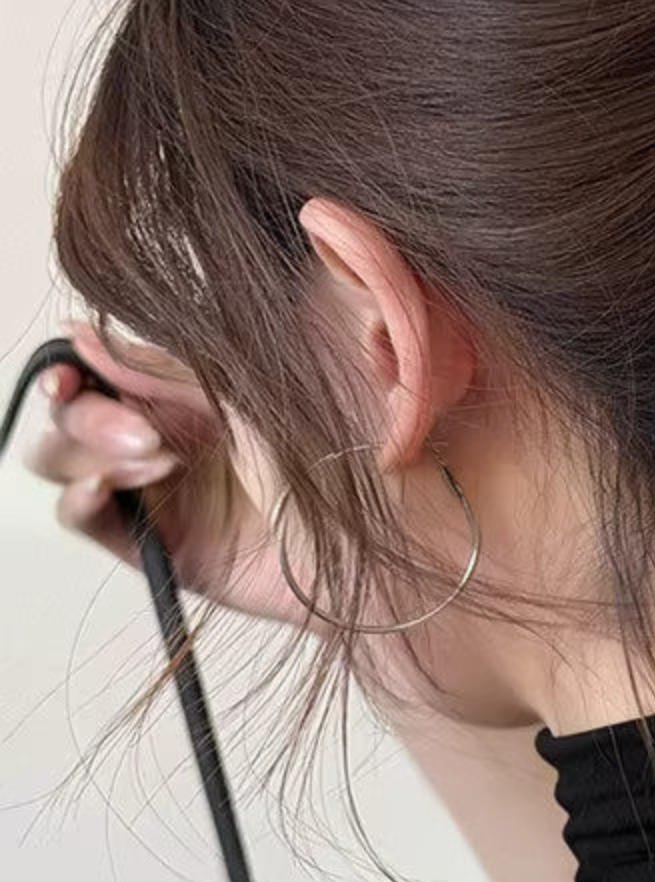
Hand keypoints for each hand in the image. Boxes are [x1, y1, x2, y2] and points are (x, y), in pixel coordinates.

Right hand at [23, 320, 309, 626]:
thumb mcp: (248, 403)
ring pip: (67, 463)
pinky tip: (102, 491)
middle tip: (149, 436)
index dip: (71, 371)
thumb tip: (83, 335)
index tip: (69, 379)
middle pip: (73, 417)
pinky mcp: (153, 544)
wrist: (361, 547)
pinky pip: (87, 518)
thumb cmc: (327, 464)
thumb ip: (166, 373)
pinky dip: (79, 500)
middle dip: (91, 419)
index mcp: (186, 395)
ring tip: (161, 464)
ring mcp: (154, 491)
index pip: (98, 371)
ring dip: (94, 456)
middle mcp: (162, 436)